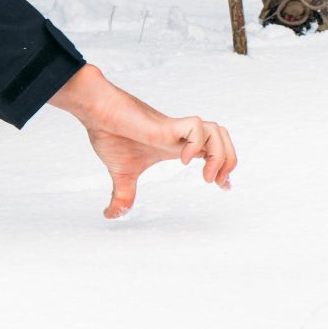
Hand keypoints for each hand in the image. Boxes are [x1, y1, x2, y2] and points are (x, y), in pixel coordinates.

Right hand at [47, 65, 236, 217]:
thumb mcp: (121, 174)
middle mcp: (181, 137)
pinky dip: (197, 144)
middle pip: (222, 138)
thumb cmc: (110, 135)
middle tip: (219, 183)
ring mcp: (175, 130)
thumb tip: (111, 215)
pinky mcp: (166, 125)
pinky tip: (183, 160)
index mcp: (176, 146)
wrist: (97, 113)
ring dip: (219, 155)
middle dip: (230, 161)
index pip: (212, 151)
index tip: (224, 187)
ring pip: (216, 130)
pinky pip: (196, 127)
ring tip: (206, 176)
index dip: (224, 168)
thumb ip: (122, 195)